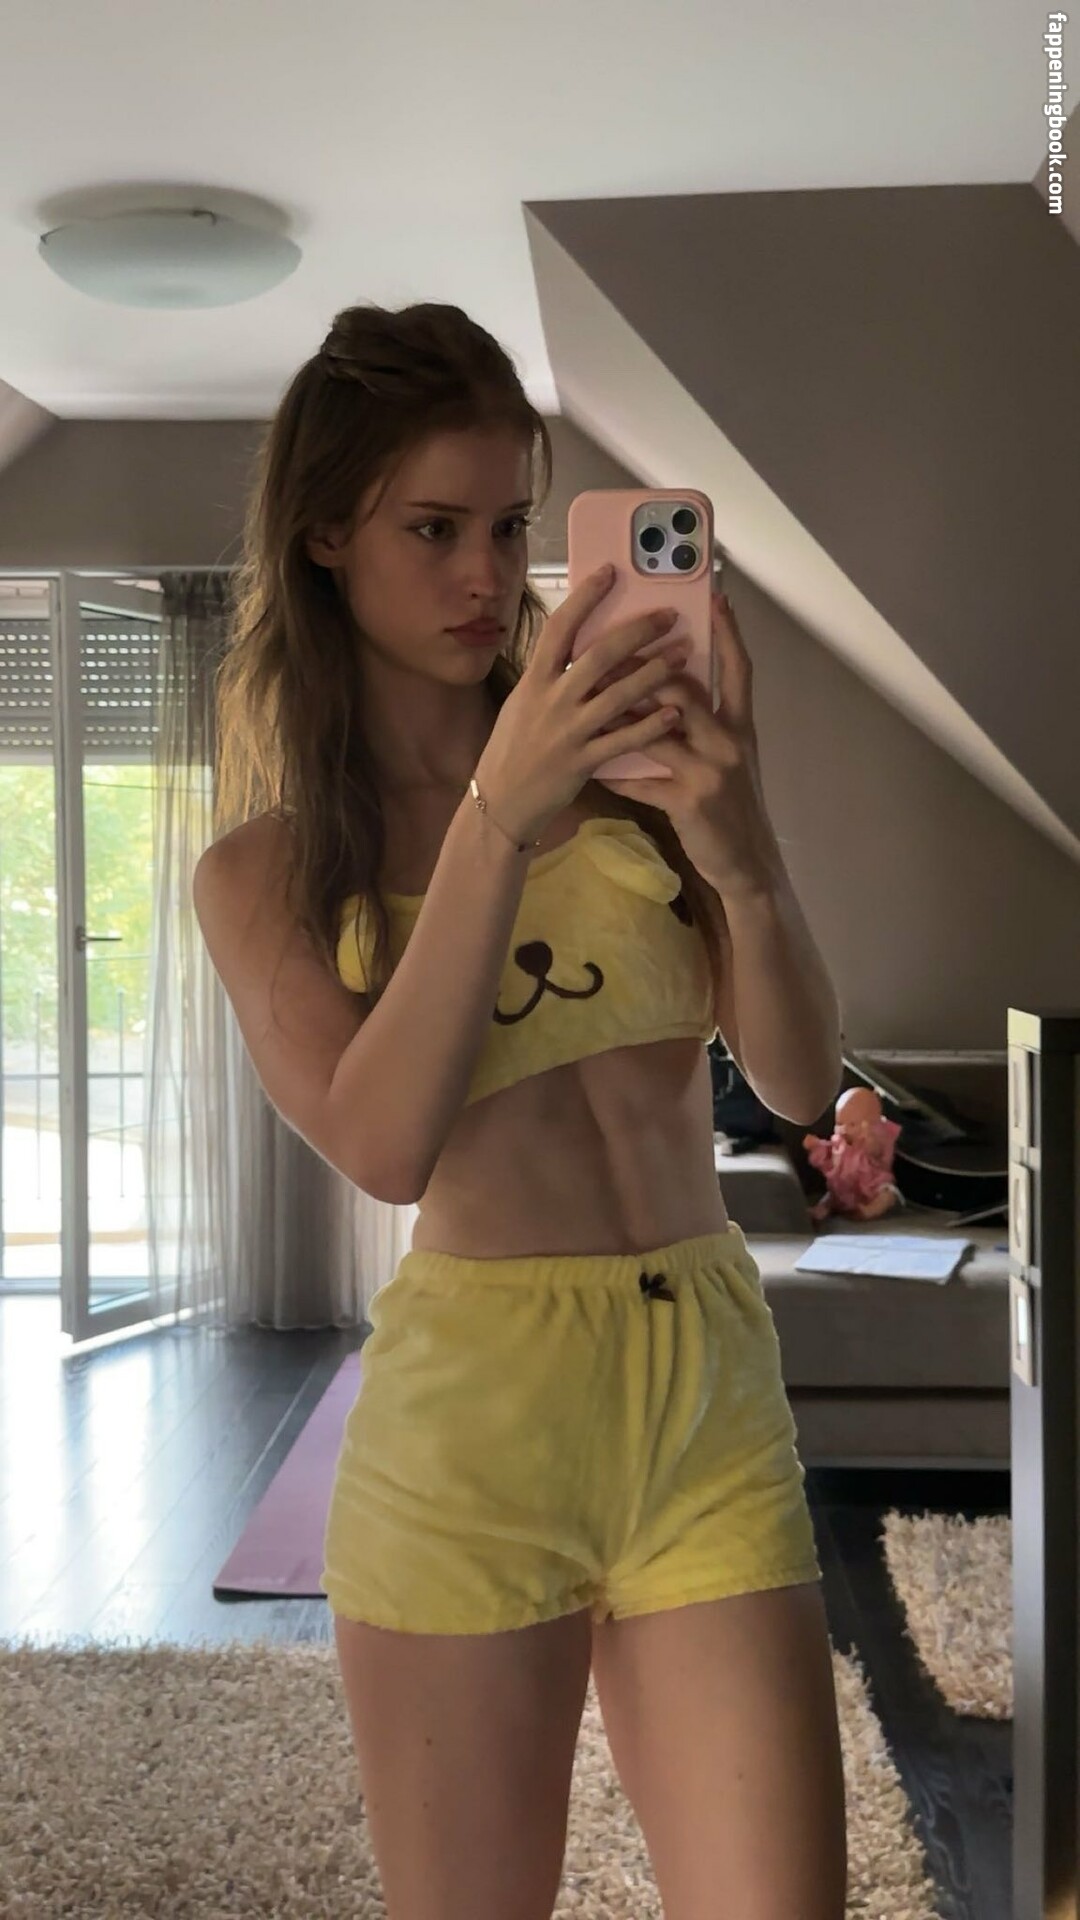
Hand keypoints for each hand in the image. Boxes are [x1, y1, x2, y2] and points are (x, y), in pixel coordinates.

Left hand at [598, 590, 782, 899]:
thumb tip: (669, 694)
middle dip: (645, 668)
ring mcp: (710, 771)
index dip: (729, 632)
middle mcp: (730, 741)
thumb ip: (705, 726)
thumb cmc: (730, 806)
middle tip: (609, 654)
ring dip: (620, 714)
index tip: (715, 597)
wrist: (745, 863)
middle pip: (685, 687)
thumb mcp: (729, 760)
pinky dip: (617, 773)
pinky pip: (643, 780)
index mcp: (740, 726)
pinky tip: (595, 768)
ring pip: (657, 728)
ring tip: (589, 702)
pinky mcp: (690, 802)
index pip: (738, 669)